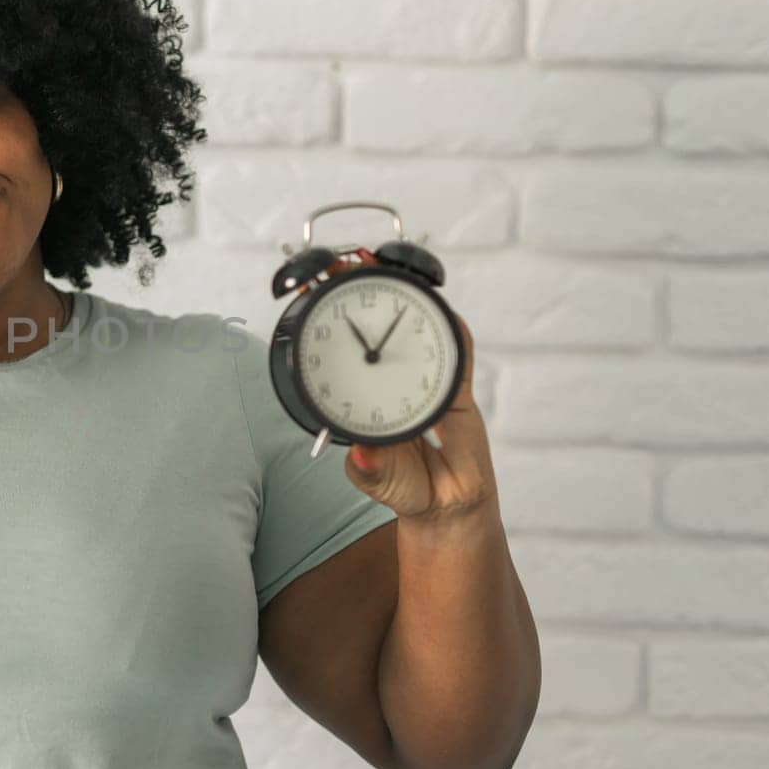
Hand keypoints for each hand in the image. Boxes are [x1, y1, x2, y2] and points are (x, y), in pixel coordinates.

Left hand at [323, 255, 497, 520]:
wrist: (446, 508)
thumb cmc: (403, 485)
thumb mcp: (376, 478)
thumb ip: (370, 469)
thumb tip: (363, 457)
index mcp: (363, 391)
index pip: (342, 343)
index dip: (329, 312)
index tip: (311, 281)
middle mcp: (391, 377)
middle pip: (379, 322)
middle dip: (365, 286)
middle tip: (350, 259)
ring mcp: (426, 378)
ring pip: (419, 327)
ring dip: (407, 297)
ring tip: (387, 269)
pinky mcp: (458, 388)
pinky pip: (458, 352)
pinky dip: (453, 331)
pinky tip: (444, 312)